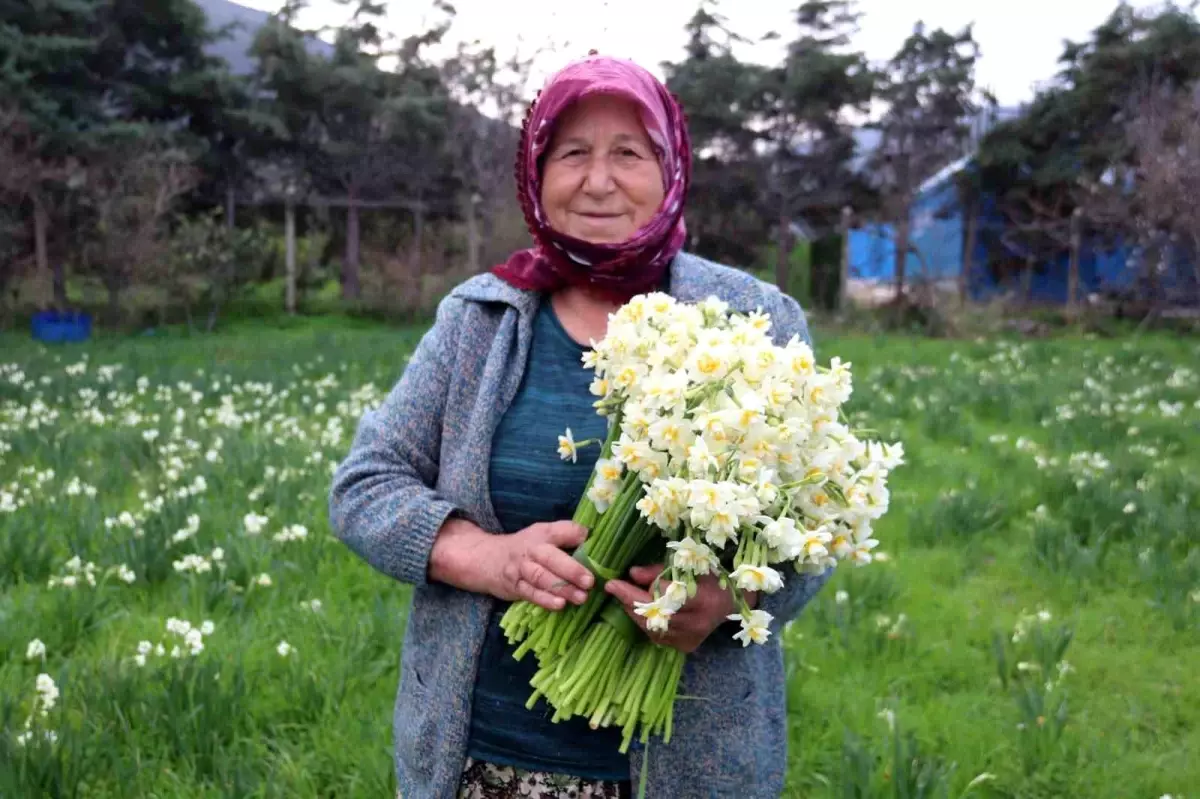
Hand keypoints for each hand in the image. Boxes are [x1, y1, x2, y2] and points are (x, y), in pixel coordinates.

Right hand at [429, 518, 593, 610]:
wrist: (487, 559)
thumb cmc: (526, 548)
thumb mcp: (544, 534)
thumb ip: (567, 536)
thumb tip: (595, 538)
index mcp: (543, 534)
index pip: (560, 531)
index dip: (575, 534)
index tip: (591, 540)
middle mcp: (532, 550)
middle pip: (551, 558)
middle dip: (571, 570)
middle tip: (590, 581)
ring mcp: (521, 569)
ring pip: (541, 578)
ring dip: (561, 589)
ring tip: (581, 597)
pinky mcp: (515, 587)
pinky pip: (530, 594)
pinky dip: (544, 600)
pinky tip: (559, 606)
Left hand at [605, 565, 756, 653]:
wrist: (730, 603)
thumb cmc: (711, 578)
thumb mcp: (690, 566)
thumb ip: (660, 570)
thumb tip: (631, 573)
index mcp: (704, 600)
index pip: (660, 599)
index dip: (634, 592)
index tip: (613, 583)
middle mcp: (697, 625)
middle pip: (653, 616)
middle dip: (629, 601)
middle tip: (613, 587)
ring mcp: (690, 640)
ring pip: (651, 628)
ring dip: (633, 612)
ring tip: (622, 595)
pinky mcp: (685, 647)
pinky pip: (657, 635)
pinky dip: (644, 622)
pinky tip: (637, 609)